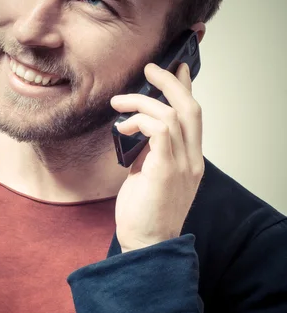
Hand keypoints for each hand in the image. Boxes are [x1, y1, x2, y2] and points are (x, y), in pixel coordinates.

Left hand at [110, 62, 203, 252]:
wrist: (145, 244)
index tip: (175, 68)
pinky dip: (140, 120)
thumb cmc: (144, 214)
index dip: (185, 89)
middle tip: (150, 68)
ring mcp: (182, 165)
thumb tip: (138, 130)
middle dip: (170, 82)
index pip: (193, 117)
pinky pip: (160, 129)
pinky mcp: (165, 170)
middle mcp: (192, 160)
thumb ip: (150, 152)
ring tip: (119, 102)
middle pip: (190, 107)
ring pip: (173, 114)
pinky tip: (123, 127)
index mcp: (190, 160)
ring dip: (143, 101)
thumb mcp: (149, 175)